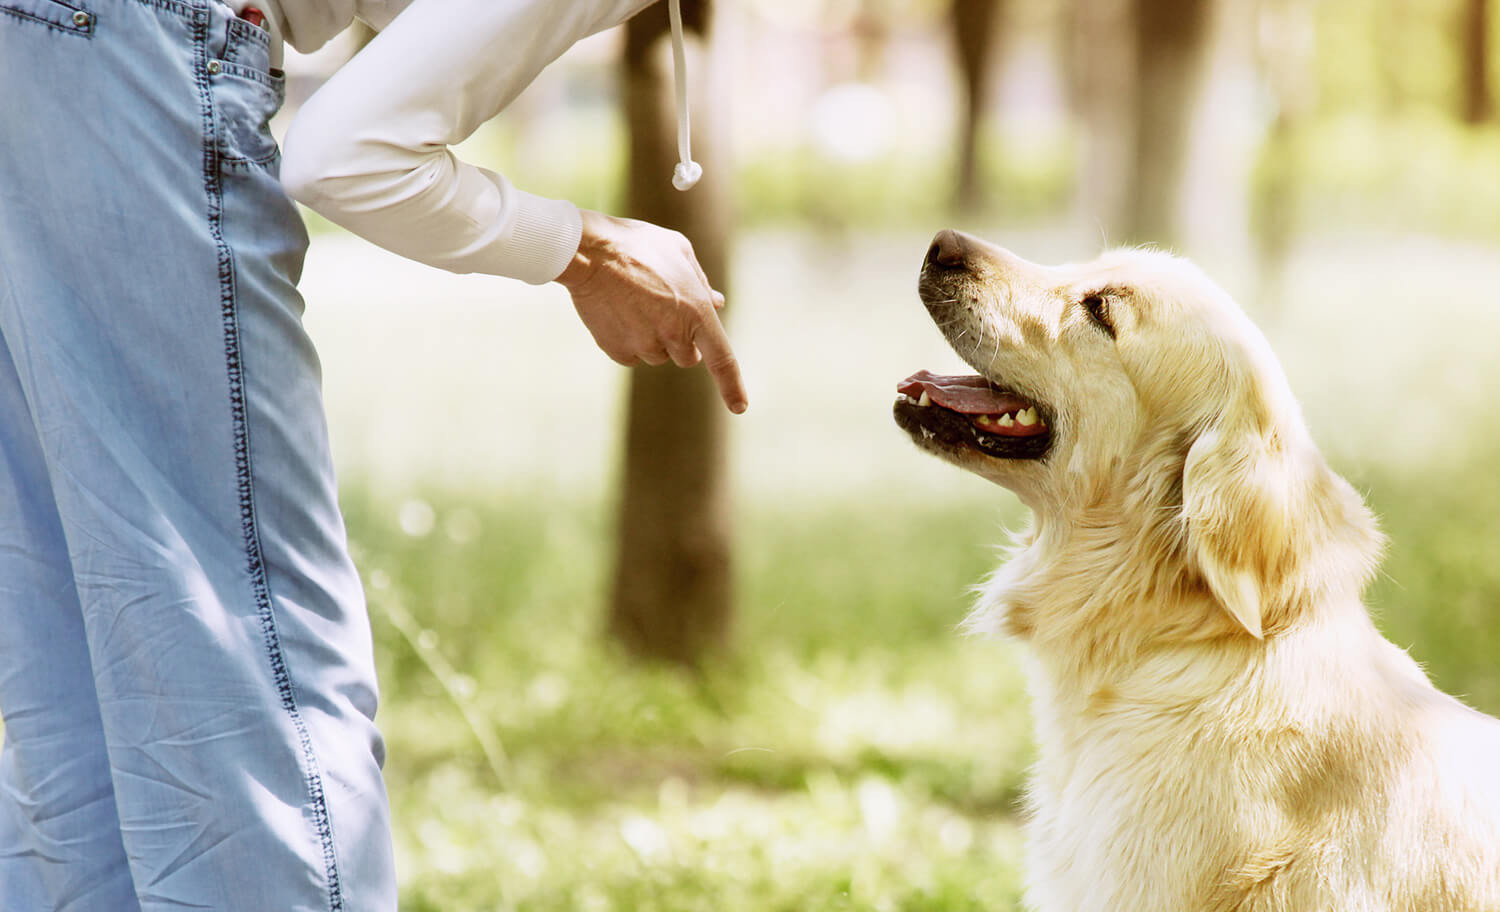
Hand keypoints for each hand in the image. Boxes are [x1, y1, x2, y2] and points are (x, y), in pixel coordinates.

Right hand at [557, 210, 747, 413]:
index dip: (732, 386)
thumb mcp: (679, 251)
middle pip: (688, 358)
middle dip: (682, 341)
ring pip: (658, 356)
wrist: (589, 252)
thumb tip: (717, 303)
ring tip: (635, 303)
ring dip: (653, 338)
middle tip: (664, 311)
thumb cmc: (637, 244)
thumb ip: (700, 282)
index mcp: (696, 312)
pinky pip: (632, 356)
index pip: (722, 359)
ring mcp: (644, 345)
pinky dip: (628, 340)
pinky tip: (618, 312)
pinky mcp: (617, 350)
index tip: (740, 407)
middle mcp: (673, 335)